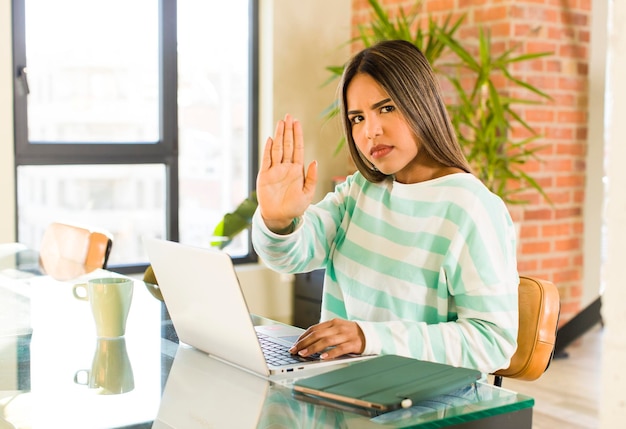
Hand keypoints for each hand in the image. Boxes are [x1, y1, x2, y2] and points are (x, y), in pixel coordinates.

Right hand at [257, 114, 317, 232]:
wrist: (279, 217)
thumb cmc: (294, 206)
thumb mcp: (308, 194)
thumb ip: (311, 177)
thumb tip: (315, 161)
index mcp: (297, 170)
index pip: (298, 148)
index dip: (298, 136)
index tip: (297, 123)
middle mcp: (286, 167)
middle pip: (287, 145)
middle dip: (288, 130)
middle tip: (289, 116)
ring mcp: (274, 170)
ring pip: (277, 149)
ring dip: (278, 135)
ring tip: (281, 122)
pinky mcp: (265, 175)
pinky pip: (266, 160)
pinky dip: (268, 149)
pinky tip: (270, 139)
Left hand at [289, 318, 365, 359]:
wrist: (371, 334)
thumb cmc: (351, 333)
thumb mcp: (337, 329)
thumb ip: (325, 333)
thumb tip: (307, 342)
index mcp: (333, 322)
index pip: (314, 328)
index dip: (303, 337)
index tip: (295, 344)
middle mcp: (338, 327)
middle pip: (318, 334)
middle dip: (304, 343)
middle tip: (295, 350)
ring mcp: (346, 335)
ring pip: (327, 341)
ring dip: (313, 348)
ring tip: (304, 354)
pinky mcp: (354, 344)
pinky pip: (340, 349)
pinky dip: (331, 353)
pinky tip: (323, 358)